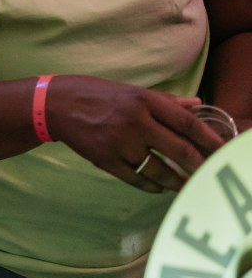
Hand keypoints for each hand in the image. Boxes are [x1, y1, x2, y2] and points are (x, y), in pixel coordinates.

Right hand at [47, 75, 223, 193]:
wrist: (54, 105)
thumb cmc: (95, 94)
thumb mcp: (130, 90)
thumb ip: (165, 100)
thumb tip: (196, 105)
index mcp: (143, 100)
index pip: (187, 122)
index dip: (209, 139)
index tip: (223, 151)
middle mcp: (134, 121)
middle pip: (178, 149)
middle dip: (199, 166)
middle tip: (209, 175)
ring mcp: (119, 143)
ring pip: (159, 170)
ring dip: (176, 182)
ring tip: (186, 186)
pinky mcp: (104, 160)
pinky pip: (136, 179)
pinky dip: (151, 186)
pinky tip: (159, 187)